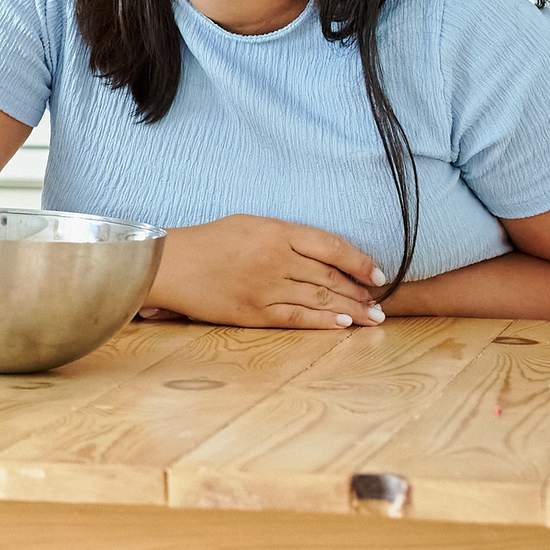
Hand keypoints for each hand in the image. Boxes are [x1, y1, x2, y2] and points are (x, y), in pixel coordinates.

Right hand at [148, 215, 386, 329]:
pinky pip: (297, 317)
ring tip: (372, 318)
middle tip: (381, 303)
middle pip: (330, 276)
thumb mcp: (248, 224)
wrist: (169, 265)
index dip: (360, 262)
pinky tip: (342, 325)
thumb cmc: (206, 242)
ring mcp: (265, 287)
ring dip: (350, 309)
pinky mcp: (253, 312)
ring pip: (319, 298)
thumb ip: (284, 235)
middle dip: (361, 291)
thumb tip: (322, 254)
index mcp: (274, 231)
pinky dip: (323, 321)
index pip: (331, 246)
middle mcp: (274, 258)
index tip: (379, 275)